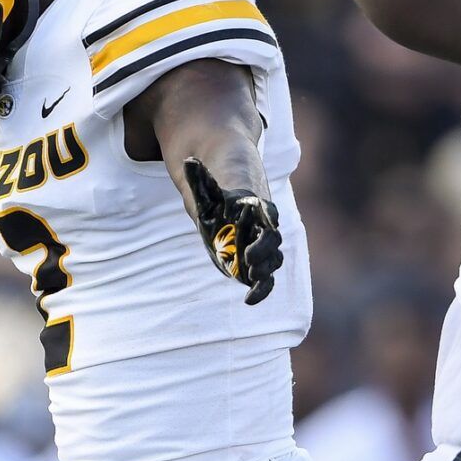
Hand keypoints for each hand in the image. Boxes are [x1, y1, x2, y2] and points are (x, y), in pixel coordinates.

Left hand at [184, 157, 282, 305]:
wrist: (223, 214)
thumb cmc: (217, 201)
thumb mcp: (206, 190)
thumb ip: (201, 178)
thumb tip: (188, 160)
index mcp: (257, 209)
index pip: (269, 214)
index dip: (268, 220)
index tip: (266, 225)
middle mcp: (264, 230)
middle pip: (273, 241)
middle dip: (264, 251)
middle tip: (248, 258)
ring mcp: (262, 249)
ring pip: (272, 262)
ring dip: (264, 271)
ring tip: (250, 278)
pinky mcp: (255, 266)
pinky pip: (264, 280)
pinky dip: (260, 291)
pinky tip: (249, 300)